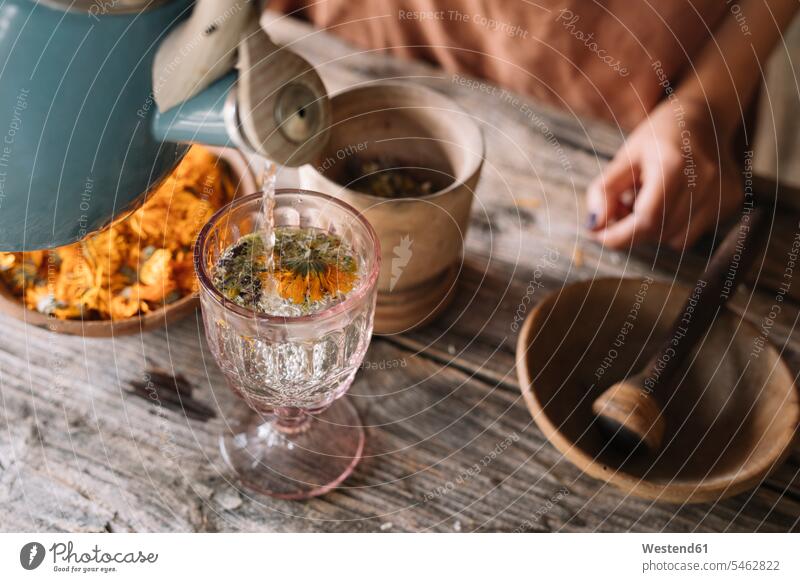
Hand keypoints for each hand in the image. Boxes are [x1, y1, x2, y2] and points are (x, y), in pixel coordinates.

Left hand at [585, 99, 743, 249]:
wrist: (703, 118)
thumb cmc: (658, 136)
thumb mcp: (624, 157)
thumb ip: (604, 191)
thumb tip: (594, 225)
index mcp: (674, 164)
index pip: (646, 219)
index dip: (619, 235)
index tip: (598, 236)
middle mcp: (705, 180)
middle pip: (659, 231)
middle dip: (631, 230)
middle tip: (620, 211)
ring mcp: (722, 192)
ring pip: (676, 239)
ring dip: (653, 230)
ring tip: (646, 202)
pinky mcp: (731, 200)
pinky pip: (693, 232)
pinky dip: (674, 226)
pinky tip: (669, 203)